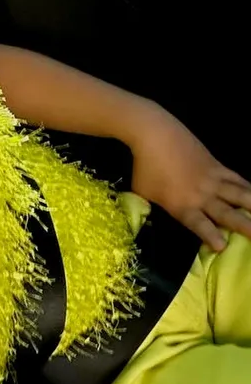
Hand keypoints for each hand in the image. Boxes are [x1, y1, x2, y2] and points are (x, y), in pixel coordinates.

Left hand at [129, 106, 250, 250]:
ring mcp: (213, 180)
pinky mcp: (218, 166)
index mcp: (181, 206)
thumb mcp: (142, 192)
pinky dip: (249, 187)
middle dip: (245, 227)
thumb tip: (152, 213)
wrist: (155, 136)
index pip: (199, 225)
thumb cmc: (144, 166)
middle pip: (227, 214)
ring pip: (240, 196)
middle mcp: (201, 196)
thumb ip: (153, 205)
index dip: (211, 237)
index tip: (223, 246)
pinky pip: (237, 179)